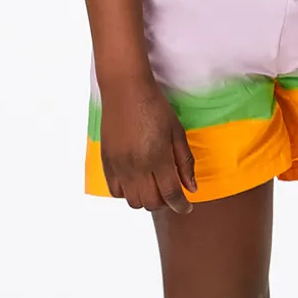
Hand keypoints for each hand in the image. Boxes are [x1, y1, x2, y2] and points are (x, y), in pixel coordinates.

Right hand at [98, 74, 197, 212]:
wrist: (126, 90)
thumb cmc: (155, 107)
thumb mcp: (176, 131)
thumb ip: (185, 161)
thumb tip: (191, 188)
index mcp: (157, 158)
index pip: (170, 194)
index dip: (181, 205)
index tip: (186, 207)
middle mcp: (137, 167)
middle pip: (151, 202)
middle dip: (165, 203)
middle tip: (171, 192)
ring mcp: (119, 166)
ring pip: (133, 201)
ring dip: (146, 199)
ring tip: (154, 186)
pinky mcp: (106, 163)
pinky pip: (115, 191)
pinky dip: (127, 193)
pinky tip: (136, 181)